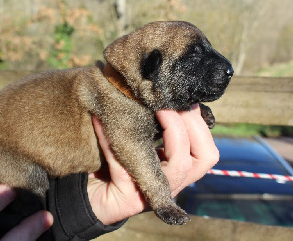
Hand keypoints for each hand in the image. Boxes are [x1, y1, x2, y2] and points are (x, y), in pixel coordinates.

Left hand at [88, 103, 218, 224]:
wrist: (86, 198)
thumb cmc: (112, 167)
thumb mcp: (134, 144)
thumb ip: (151, 127)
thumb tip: (159, 93)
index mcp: (174, 171)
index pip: (206, 152)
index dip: (199, 124)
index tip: (183, 99)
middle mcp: (170, 184)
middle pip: (204, 158)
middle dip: (191, 124)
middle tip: (168, 104)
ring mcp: (153, 194)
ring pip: (180, 166)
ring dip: (172, 131)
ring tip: (156, 110)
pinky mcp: (129, 199)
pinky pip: (125, 164)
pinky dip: (111, 139)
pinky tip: (99, 121)